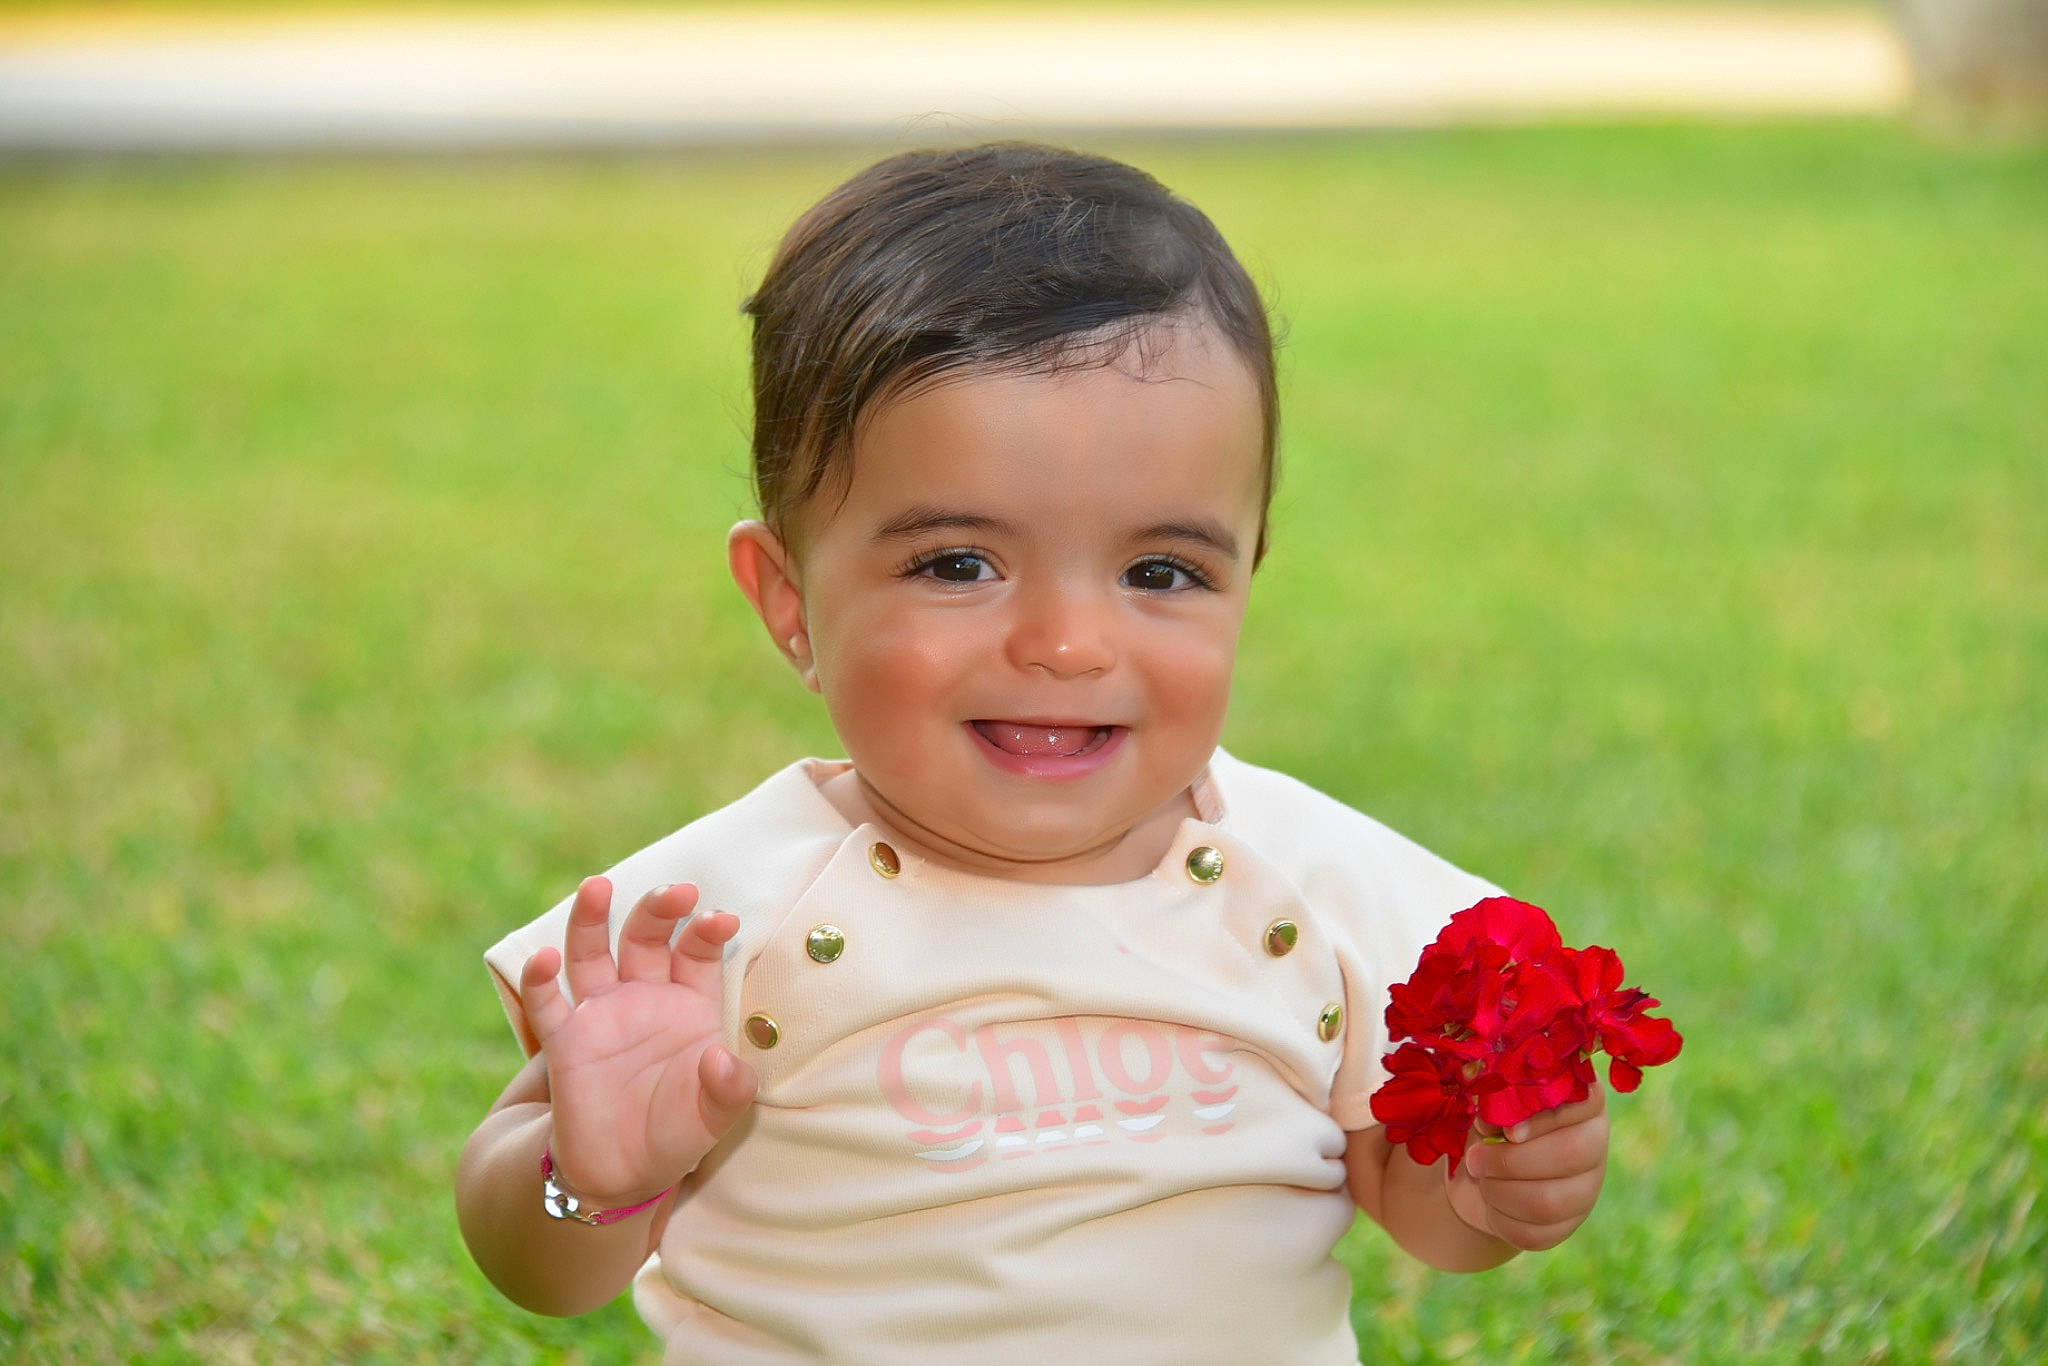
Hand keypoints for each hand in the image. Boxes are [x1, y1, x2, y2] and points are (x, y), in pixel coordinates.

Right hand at [519, 877, 757, 1206]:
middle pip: (647, 937)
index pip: (697, 952)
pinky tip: (542, 958)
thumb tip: (723, 1060)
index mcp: (689, 1002)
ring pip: (592, 953)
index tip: (721, 921)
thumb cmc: (678, 1133)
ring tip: (597, 887)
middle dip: (658, 910)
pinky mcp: (564, 1040)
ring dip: (592, 919)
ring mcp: (601, 1012)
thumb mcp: (715, 1116)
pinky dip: (539, 979)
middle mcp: (644, 995)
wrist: (624, 1174)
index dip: (706, 932)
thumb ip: (729, 1089)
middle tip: (677, 891)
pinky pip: (546, 1003)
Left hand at [1447, 1087, 1609, 1251]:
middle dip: (1511, 1161)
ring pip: (1549, 1202)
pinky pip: (1537, 1234)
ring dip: (1500, 1193)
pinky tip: (1491, 1205)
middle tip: (1475, 1159)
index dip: (1545, 1120)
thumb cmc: (1492, 1124)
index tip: (1508, 1132)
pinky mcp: (1569, 1224)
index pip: (1585, 1103)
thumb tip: (1491, 1121)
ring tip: (1481, 1180)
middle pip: (1570, 1155)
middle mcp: (1595, 1143)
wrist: (1482, 1171)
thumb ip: (1497, 1103)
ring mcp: (1587, 1188)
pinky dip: (1501, 1221)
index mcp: (1583, 1103)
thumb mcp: (1493, 1105)